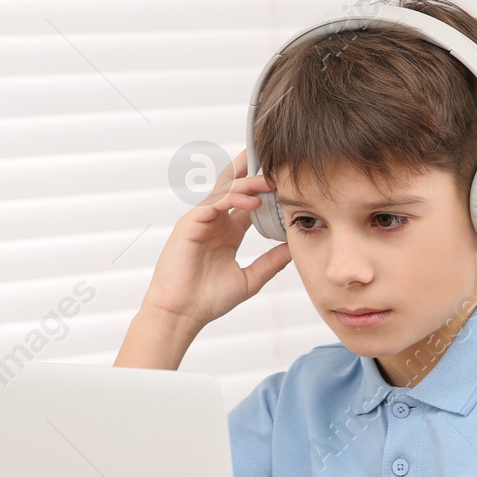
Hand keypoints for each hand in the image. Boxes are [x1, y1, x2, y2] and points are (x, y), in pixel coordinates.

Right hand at [142, 148, 293, 331]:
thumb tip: (293, 249)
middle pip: (235, 188)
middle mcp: (216, 222)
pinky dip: (233, 199)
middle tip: (275, 162)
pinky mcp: (190, 224)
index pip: (248, 203)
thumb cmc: (208, 300)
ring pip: (225, 190)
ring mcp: (202, 221)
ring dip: (248, 183)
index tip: (287, 183)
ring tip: (270, 180)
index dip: (266, 191)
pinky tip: (252, 202)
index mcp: (229, 233)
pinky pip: (214, 203)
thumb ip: (270, 263)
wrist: (183, 314)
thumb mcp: (250, 279)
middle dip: (253, 173)